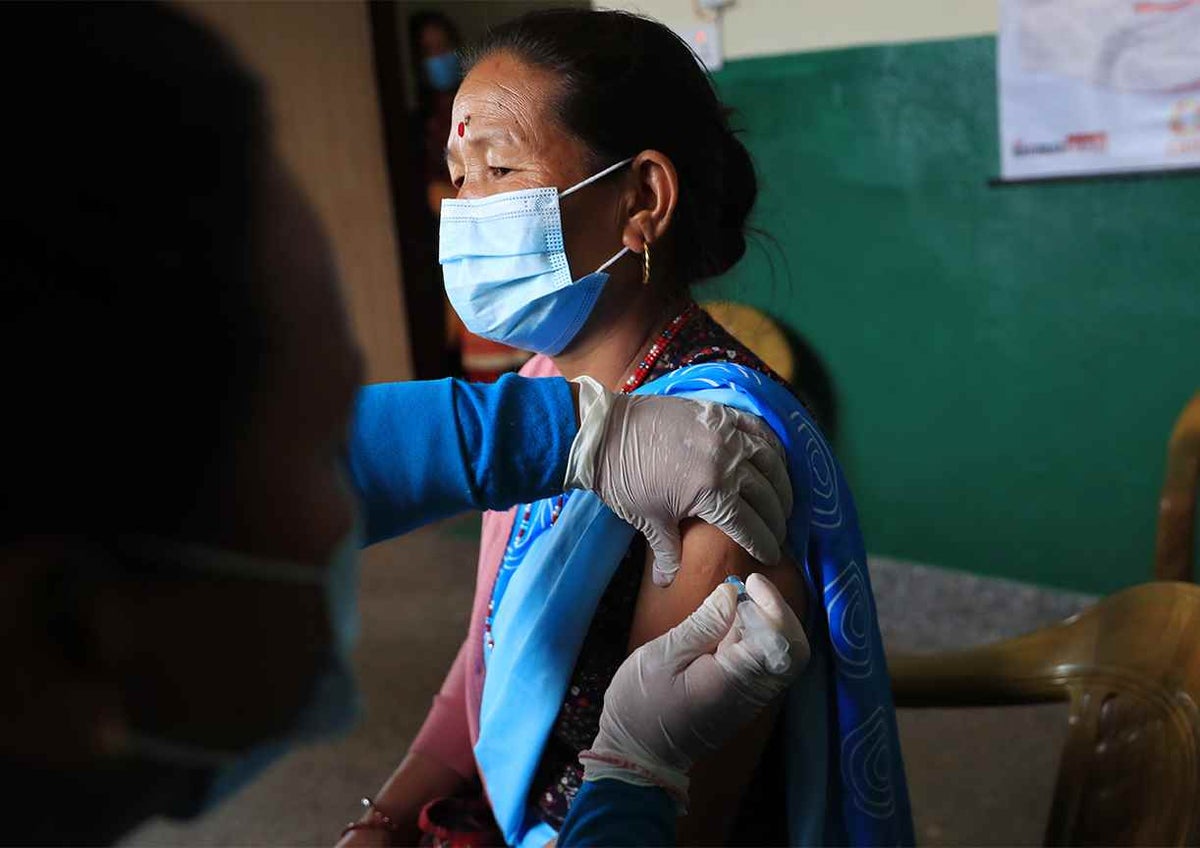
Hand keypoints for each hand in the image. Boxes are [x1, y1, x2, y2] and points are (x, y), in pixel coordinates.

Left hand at [564, 377, 792, 585]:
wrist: (602, 433)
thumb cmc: (623, 479)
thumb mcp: (648, 520)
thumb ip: (667, 552)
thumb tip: (667, 583)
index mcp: (713, 492)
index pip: (751, 526)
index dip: (764, 545)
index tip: (771, 557)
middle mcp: (729, 460)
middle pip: (768, 497)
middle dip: (777, 520)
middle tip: (778, 533)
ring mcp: (726, 431)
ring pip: (772, 462)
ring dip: (781, 485)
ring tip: (781, 502)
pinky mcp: (719, 412)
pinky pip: (758, 429)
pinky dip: (772, 447)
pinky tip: (774, 462)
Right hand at [579, 574, 807, 804]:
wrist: (638, 756)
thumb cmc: (641, 706)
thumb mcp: (663, 656)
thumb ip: (703, 625)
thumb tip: (733, 593)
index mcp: (735, 679)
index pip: (783, 642)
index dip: (775, 605)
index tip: (750, 582)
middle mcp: (753, 692)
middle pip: (794, 649)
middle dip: (776, 612)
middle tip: (746, 590)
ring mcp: (750, 699)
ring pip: (780, 656)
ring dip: (764, 623)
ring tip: (731, 604)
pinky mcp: (742, 700)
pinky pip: (763, 664)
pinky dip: (753, 638)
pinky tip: (725, 627)